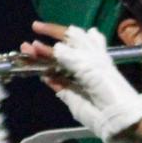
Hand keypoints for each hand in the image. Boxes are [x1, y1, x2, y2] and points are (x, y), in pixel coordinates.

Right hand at [26, 23, 141, 142]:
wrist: (116, 115)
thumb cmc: (107, 85)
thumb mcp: (88, 66)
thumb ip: (69, 56)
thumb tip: (53, 48)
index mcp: (91, 52)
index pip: (71, 36)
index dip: (54, 31)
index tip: (36, 27)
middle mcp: (83, 64)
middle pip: (60, 51)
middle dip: (43, 46)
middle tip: (26, 45)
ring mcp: (76, 80)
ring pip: (54, 66)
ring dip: (40, 60)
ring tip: (25, 54)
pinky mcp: (70, 95)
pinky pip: (56, 84)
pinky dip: (47, 78)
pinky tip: (39, 73)